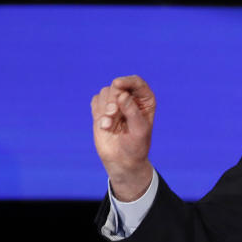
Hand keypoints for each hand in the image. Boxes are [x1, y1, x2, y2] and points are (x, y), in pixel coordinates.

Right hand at [91, 75, 155, 200]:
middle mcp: (131, 98)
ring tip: (109, 124)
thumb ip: (132, 111)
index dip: (127, 81)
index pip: (136, 82)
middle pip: (117, 85)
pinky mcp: (102, 109)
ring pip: (105, 92)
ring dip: (105, 107)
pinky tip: (105, 125)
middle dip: (113, 98)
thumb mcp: (139, 130)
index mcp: (145, 100)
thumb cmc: (136, 145)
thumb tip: (123, 95)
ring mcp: (116, 103)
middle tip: (113, 114)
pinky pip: (96, 100)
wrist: (123, 160)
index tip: (117, 84)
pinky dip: (98, 112)